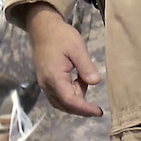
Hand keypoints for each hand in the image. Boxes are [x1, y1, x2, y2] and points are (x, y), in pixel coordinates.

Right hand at [25, 3, 103, 117]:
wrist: (42, 28)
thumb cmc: (60, 36)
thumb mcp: (77, 48)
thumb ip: (86, 66)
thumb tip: (96, 82)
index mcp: (54, 77)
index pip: (70, 100)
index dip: (85, 109)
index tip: (98, 112)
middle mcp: (47, 84)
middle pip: (65, 105)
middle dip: (81, 108)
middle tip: (96, 106)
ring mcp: (44, 84)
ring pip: (61, 103)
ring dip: (75, 100)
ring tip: (84, 80)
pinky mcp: (45, 81)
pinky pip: (58, 96)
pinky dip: (69, 95)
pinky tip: (77, 82)